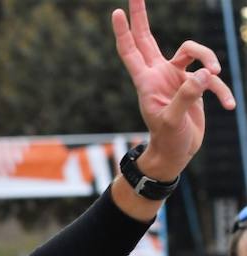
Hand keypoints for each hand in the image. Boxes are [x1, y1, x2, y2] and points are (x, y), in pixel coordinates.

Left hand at [112, 0, 234, 178]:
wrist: (177, 153)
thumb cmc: (168, 139)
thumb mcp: (174, 120)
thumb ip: (188, 96)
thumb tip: (205, 73)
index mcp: (146, 81)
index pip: (131, 51)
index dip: (124, 31)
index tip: (116, 11)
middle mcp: (159, 74)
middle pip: (148, 39)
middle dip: (141, 17)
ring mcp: (175, 78)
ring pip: (192, 52)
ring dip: (208, 58)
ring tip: (216, 76)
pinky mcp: (192, 85)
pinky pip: (211, 78)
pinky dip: (221, 90)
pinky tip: (228, 106)